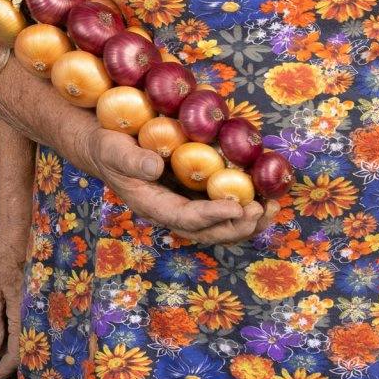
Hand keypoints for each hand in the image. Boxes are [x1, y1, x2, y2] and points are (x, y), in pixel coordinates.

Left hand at [0, 209, 30, 378]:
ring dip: (18, 344)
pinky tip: (11, 326)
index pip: (19, 352)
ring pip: (34, 334)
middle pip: (30, 347)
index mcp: (26, 310)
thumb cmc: (3, 250)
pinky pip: (38, 319)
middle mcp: (41, 310)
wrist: (24, 221)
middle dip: (12, 359)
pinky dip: (25, 328)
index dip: (5, 369)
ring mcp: (46, 301)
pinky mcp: (47, 291)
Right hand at [79, 128, 267, 245]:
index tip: (235, 207)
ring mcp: (184, 205)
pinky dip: (244, 208)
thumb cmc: (108, 147)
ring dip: (248, 222)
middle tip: (260, 209)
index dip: (211, 216)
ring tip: (272, 207)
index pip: (185, 219)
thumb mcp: (113, 150)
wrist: (106, 146)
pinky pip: (222, 209)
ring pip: (220, 227)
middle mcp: (171, 212)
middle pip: (208, 232)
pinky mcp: (193, 195)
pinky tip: (263, 195)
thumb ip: (131, 160)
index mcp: (151, 206)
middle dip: (237, 225)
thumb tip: (155, 166)